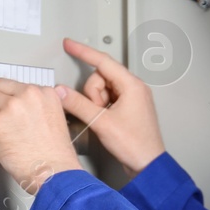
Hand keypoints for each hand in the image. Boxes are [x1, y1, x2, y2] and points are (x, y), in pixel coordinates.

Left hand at [0, 78, 83, 194]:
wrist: (55, 174)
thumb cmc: (56, 158)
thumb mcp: (54, 121)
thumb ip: (35, 110)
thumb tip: (14, 113)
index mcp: (45, 93)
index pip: (16, 87)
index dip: (7, 101)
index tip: (5, 111)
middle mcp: (28, 95)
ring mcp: (11, 108)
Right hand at [60, 38, 165, 177]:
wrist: (148, 165)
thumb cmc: (135, 145)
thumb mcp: (101, 122)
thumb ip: (77, 104)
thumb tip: (61, 92)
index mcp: (132, 85)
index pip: (102, 61)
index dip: (83, 52)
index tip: (69, 44)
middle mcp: (134, 88)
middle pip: (100, 78)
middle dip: (93, 95)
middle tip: (99, 112)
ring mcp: (132, 98)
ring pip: (102, 90)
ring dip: (97, 104)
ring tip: (105, 120)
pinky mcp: (128, 108)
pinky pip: (107, 100)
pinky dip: (101, 108)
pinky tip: (106, 121)